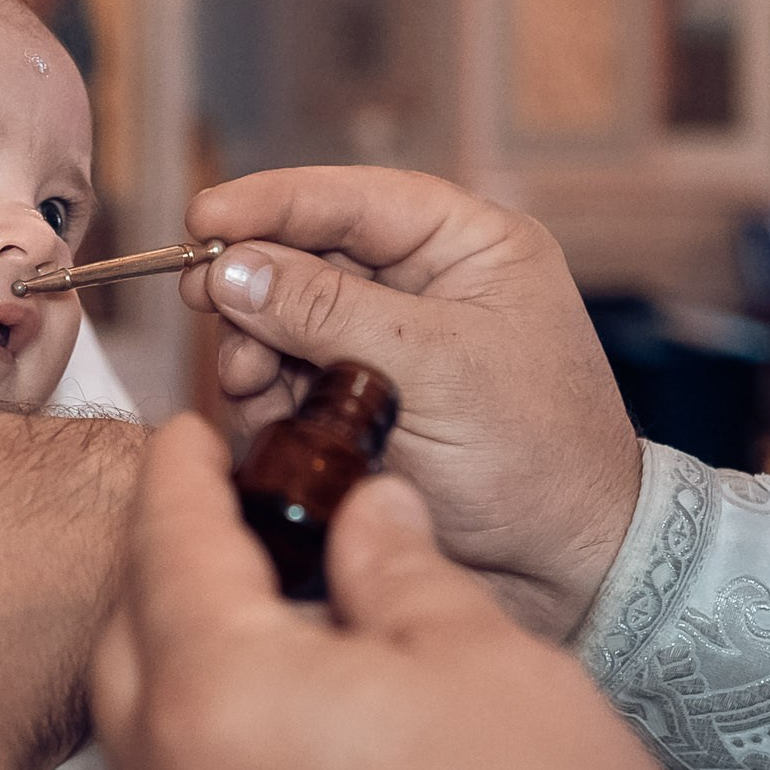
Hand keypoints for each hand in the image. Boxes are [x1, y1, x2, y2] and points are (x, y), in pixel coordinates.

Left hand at [94, 416, 687, 769]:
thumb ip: (399, 567)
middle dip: (167, 556)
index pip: (169, 546)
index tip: (188, 432)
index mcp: (221, 696)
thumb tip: (369, 510)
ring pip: (144, 716)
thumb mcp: (482, 660)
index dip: (179, 473)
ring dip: (180, 642)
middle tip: (227, 504)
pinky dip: (203, 720)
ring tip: (263, 595)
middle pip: (130, 631)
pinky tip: (280, 697)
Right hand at [179, 166, 638, 639]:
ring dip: (254, 346)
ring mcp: (389, 346)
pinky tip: (268, 420)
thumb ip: (328, 312)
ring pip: (286, 318)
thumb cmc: (537, 457)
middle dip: (255, 282)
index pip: (355, 198)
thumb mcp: (433, 369)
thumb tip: (232, 268)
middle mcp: (426, 285)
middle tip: (203, 301)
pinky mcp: (360, 403)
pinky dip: (266, 395)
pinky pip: (288, 378)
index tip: (203, 218)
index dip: (273, 201)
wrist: (566, 571)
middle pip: (309, 253)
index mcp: (469, 246)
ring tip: (250, 383)